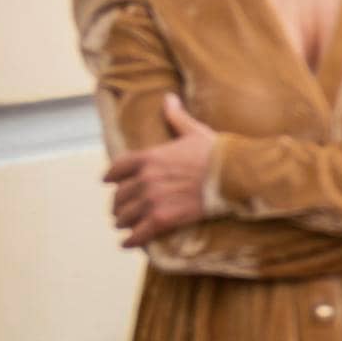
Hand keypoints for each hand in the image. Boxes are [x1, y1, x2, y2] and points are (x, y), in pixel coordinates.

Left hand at [103, 94, 216, 248]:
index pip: (118, 168)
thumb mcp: (194, 131)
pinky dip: (131, 240)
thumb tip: (169, 97)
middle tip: (119, 209)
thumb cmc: (217, 153)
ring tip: (123, 225)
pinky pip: (139, 234)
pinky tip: (127, 243)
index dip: (110, 176)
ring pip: (126, 215)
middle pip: (120, 195)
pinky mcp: (164, 219)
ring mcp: (153, 200)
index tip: (107, 181)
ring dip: (122, 221)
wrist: (234, 175)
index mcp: (150, 157)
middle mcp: (146, 179)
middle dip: (118, 203)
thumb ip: (176, 117)